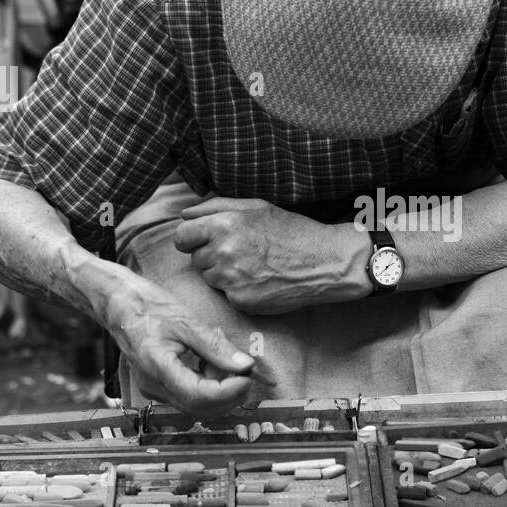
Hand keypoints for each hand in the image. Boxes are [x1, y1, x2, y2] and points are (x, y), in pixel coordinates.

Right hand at [101, 276, 255, 414]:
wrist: (118, 304)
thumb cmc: (147, 306)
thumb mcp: (186, 321)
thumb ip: (215, 346)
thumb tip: (245, 366)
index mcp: (157, 367)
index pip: (198, 396)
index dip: (228, 392)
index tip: (247, 376)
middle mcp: (153, 385)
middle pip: (199, 408)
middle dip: (230, 396)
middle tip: (247, 372)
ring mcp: (154, 389)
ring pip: (196, 406)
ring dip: (220, 392)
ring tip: (229, 364)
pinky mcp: (158, 386)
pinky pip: (188, 396)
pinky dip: (208, 386)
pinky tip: (213, 365)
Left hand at [174, 197, 365, 313]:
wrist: (324, 262)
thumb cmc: (291, 231)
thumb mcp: (256, 207)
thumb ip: (215, 207)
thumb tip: (183, 214)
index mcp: (224, 224)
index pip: (182, 236)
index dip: (191, 239)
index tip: (204, 242)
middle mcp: (224, 250)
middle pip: (195, 259)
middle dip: (212, 257)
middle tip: (243, 253)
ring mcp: (231, 278)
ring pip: (209, 278)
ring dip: (224, 275)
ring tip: (253, 266)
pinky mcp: (240, 300)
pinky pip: (226, 295)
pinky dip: (239, 291)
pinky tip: (260, 281)